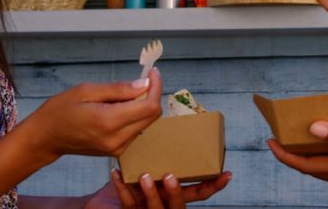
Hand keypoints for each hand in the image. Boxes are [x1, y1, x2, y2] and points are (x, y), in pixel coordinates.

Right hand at [26, 69, 163, 159]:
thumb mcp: (87, 90)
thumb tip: (144, 85)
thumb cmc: (60, 110)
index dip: (156, 87)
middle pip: (152, 116)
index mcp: (109, 122)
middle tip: (142, 78)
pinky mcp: (116, 151)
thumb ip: (118, 89)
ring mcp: (117, 148)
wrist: (46, 137)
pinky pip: (135, 130)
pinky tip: (118, 107)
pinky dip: (134, 116)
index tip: (152, 72)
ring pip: (146, 123)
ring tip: (122, 94)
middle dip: (151, 94)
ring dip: (142, 105)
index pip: (149, 107)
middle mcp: (117, 139)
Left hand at [90, 169, 231, 207]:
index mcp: (172, 195)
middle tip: (171, 176)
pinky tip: (115, 174)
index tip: (225, 173)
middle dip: (177, 194)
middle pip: (179, 207)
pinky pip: (127, 204)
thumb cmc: (129, 184)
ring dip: (151, 194)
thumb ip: (159, 157)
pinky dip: (121, 188)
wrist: (102, 204)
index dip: (213, 185)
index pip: (198, 194)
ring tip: (145, 176)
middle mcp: (162, 207)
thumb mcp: (148, 170)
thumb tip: (170, 127)